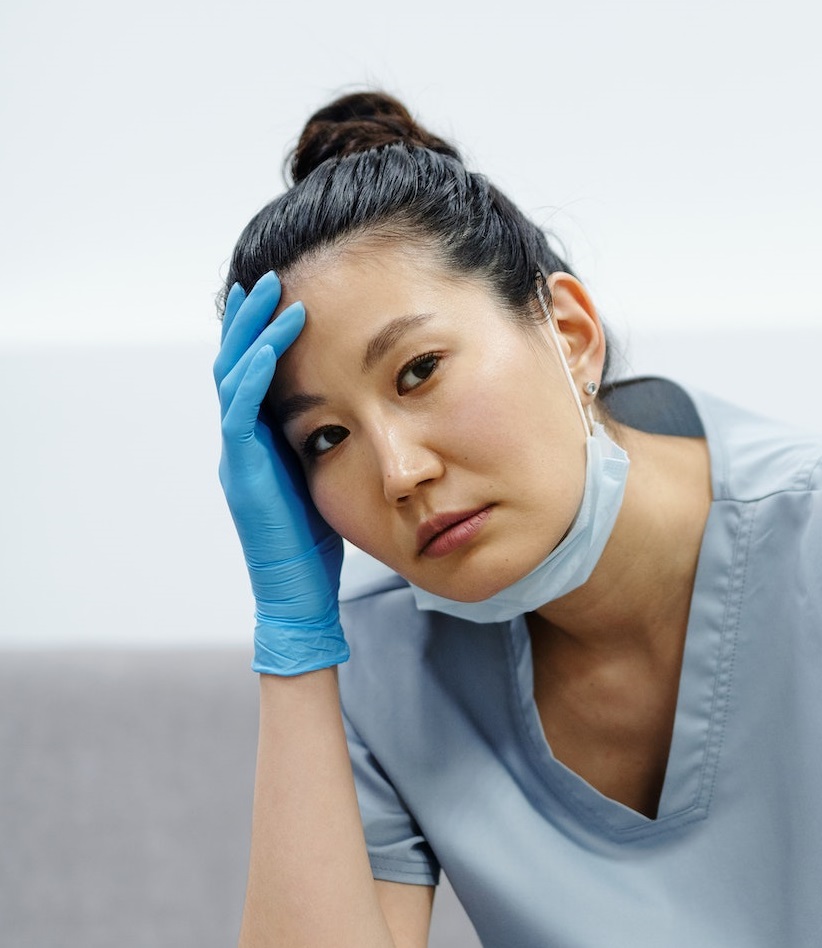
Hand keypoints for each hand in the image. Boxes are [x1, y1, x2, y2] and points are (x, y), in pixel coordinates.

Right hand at [214, 271, 348, 675]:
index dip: (262, 332)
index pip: (255, 373)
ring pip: (231, 378)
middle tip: (267, 275)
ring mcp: (237, 457)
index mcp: (260, 440)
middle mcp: (242, 442)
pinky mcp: (244, 475)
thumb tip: (355, 410)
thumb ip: (326, 443)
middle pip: (235, 363)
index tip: (279, 292)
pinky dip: (251, 378)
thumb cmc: (316, 543)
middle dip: (249, 318)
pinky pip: (240, 415)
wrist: (299, 594)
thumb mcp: (324, 477)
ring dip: (249, 333)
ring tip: (268, 293)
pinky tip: (267, 348)